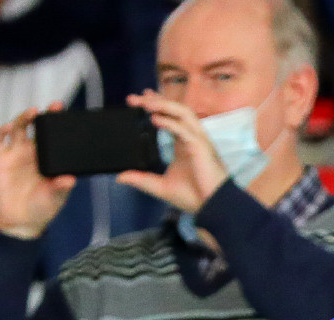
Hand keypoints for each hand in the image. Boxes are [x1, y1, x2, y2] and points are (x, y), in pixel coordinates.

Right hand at [0, 105, 76, 239]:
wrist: (19, 222)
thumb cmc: (41, 208)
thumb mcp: (55, 198)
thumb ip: (61, 188)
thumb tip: (70, 179)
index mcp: (49, 158)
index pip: (54, 136)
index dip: (59, 123)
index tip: (67, 114)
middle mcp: (33, 152)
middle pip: (37, 126)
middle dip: (43, 115)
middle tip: (54, 106)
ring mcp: (16, 153)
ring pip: (19, 128)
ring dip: (24, 118)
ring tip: (32, 113)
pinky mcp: (1, 159)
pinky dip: (2, 132)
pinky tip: (8, 127)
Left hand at [115, 91, 226, 214]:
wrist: (213, 207)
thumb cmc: (194, 197)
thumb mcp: (160, 187)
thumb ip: (141, 180)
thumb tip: (120, 177)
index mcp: (183, 143)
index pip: (170, 117)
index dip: (157, 105)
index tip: (141, 98)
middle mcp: (191, 137)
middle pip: (174, 110)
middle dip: (155, 100)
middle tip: (132, 98)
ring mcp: (197, 140)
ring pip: (182, 113)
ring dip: (163, 105)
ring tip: (145, 103)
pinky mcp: (200, 147)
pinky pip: (184, 129)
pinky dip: (169, 122)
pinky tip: (155, 119)